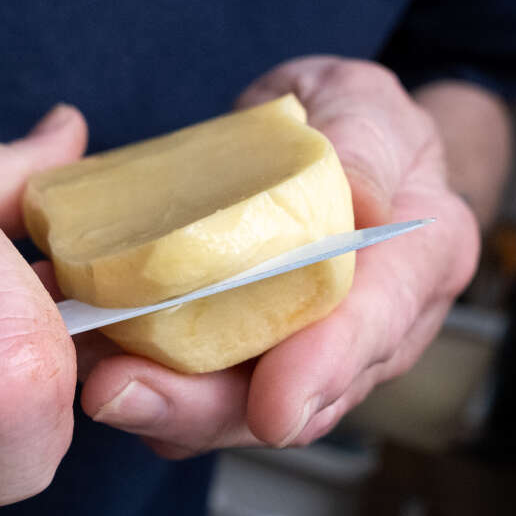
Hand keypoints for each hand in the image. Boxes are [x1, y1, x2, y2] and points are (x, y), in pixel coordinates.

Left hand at [79, 56, 480, 456]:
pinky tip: (97, 355)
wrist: (329, 141)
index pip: (376, 325)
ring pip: (241, 408)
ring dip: (165, 406)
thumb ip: (364, 146)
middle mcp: (370, 331)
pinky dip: (149, 381)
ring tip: (97, 379)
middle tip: (124, 392)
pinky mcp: (253, 356)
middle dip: (209, 407)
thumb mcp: (366, 105)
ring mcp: (308, 352)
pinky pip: (202, 387)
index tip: (275, 410)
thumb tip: (360, 198)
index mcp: (418, 264)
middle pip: (297, 397)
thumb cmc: (355, 123)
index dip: (324, 369)